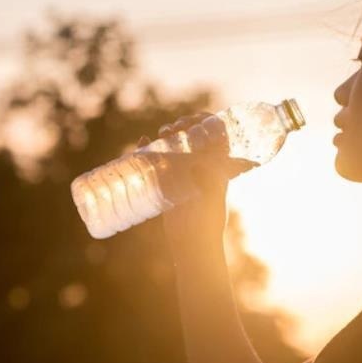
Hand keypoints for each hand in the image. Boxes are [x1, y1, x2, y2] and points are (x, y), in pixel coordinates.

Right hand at [137, 112, 258, 248]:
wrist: (192, 243)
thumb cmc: (207, 220)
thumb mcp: (212, 195)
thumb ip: (211, 176)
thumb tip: (202, 159)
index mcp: (219, 165)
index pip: (216, 133)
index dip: (205, 121)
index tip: (192, 119)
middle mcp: (202, 166)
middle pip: (194, 135)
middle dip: (183, 125)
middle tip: (171, 129)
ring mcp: (184, 173)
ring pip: (176, 146)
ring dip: (167, 134)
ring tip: (160, 134)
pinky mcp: (167, 183)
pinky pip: (158, 161)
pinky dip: (149, 148)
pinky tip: (141, 142)